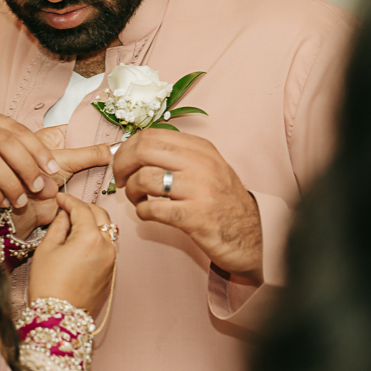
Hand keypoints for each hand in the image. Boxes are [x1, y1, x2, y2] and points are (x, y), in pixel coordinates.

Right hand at [0, 108, 110, 236]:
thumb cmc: (4, 175)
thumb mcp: (36, 162)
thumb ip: (71, 156)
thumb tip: (108, 150)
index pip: (15, 128)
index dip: (37, 149)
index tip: (53, 170)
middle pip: (2, 140)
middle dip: (25, 166)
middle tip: (41, 189)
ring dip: (9, 181)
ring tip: (22, 200)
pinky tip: (3, 203)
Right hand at [28, 194, 115, 314]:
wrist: (58, 318)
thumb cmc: (48, 285)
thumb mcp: (46, 249)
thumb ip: (58, 225)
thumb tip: (64, 214)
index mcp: (91, 237)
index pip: (82, 208)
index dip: (68, 200)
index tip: (59, 198)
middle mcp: (107, 246)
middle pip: (100, 214)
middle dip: (84, 208)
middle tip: (67, 208)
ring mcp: (111, 260)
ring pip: (106, 229)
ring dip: (92, 222)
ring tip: (73, 224)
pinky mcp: (111, 272)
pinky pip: (107, 245)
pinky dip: (97, 237)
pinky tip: (80, 241)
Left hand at [113, 130, 262, 281]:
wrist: (251, 236)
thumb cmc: (222, 200)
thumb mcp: (207, 166)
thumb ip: (177, 154)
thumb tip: (135, 149)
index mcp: (200, 148)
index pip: (151, 134)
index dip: (127, 147)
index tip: (121, 160)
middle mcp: (200, 163)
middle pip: (143, 150)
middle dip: (122, 164)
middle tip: (119, 178)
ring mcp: (198, 190)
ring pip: (144, 178)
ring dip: (130, 190)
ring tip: (137, 199)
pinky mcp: (194, 218)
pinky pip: (152, 209)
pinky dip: (141, 211)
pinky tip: (147, 213)